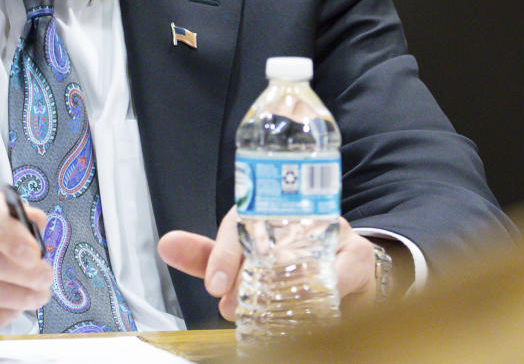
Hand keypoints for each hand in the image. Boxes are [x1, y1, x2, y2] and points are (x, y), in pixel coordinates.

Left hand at [158, 212, 383, 319]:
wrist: (344, 265)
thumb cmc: (286, 257)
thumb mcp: (244, 258)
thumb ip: (209, 258)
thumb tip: (166, 245)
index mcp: (265, 207)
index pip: (239, 222)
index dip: (223, 255)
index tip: (213, 286)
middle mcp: (295, 210)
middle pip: (270, 239)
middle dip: (248, 276)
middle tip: (231, 305)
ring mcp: (329, 229)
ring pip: (305, 257)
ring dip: (282, 290)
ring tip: (263, 316)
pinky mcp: (357, 254)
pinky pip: (344, 273)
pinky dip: (326, 295)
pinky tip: (309, 313)